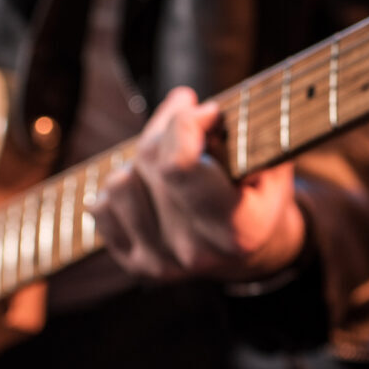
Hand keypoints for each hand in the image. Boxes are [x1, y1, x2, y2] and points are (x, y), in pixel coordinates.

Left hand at [90, 87, 304, 282]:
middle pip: (151, 163)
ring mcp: (162, 263)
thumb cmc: (260, 192)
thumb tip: (183, 103)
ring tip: (173, 164)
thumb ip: (236, 130)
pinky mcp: (135, 265)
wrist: (251, 250)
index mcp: (237, 230)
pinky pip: (102, 207)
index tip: (209, 112)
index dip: (186, 123)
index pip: (179, 165)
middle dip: (170, 132)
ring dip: (142, 162)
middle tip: (196, 129)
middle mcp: (196, 252)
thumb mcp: (267, 158)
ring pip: (120, 183)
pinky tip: (153, 189)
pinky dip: (125, 187)